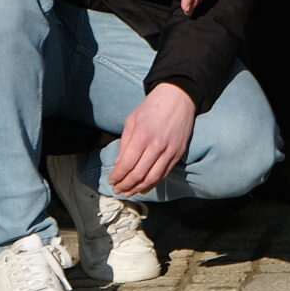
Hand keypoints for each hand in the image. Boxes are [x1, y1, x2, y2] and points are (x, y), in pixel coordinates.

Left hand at [111, 81, 195, 196]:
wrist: (178, 97)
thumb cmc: (151, 107)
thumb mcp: (132, 120)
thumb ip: (125, 143)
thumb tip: (118, 164)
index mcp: (142, 135)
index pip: (127, 164)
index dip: (117, 176)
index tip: (111, 180)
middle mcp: (157, 145)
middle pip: (139, 174)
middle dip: (125, 185)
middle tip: (117, 190)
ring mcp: (169, 150)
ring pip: (152, 178)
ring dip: (138, 188)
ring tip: (128, 192)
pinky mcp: (178, 153)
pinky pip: (165, 174)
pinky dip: (153, 184)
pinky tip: (143, 187)